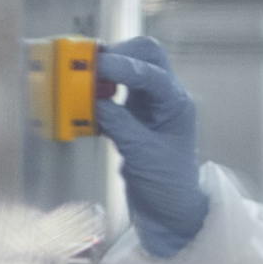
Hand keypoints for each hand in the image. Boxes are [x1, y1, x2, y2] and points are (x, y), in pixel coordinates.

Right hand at [96, 36, 208, 257]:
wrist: (170, 209)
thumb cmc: (167, 184)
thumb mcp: (142, 155)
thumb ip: (119, 124)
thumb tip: (94, 101)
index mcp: (176, 104)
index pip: (153, 72)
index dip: (125, 66)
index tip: (99, 66)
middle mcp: (165, 97)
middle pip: (146, 54)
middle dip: (119, 55)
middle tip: (92, 68)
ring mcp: (150, 103)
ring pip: (131, 68)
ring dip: (108, 70)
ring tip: (86, 82)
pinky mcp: (134, 114)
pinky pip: (117, 91)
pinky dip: (101, 91)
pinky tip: (87, 103)